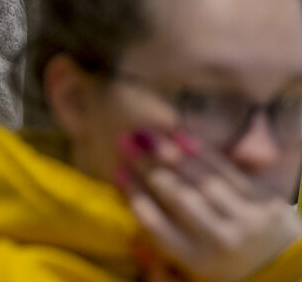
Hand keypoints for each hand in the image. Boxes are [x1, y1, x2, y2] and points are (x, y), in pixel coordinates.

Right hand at [118, 129, 301, 281]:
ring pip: (201, 180)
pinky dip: (203, 152)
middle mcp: (220, 240)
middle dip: (146, 166)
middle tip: (124, 141)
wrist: (284, 268)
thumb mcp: (194, 264)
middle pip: (175, 196)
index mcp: (197, 260)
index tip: (117, 170)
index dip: (134, 193)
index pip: (155, 222)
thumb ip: (164, 241)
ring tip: (146, 133)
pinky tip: (181, 136)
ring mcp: (246, 219)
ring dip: (170, 153)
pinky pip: (228, 171)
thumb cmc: (227, 265)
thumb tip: (132, 204)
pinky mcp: (265, 200)